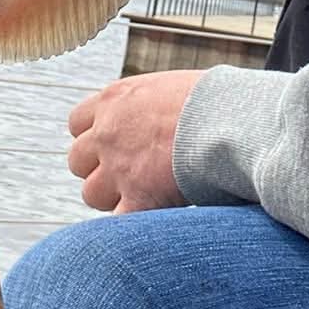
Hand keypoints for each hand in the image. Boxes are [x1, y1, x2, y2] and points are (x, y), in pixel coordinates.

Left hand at [67, 70, 205, 213]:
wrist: (231, 118)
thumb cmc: (215, 98)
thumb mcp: (172, 86)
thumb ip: (151, 104)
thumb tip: (158, 115)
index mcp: (114, 99)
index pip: (77, 122)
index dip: (95, 136)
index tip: (116, 144)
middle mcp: (107, 132)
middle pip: (77, 161)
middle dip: (99, 169)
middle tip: (130, 173)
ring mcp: (118, 167)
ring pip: (91, 194)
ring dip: (113, 197)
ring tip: (146, 193)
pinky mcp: (139, 198)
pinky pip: (119, 222)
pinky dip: (134, 221)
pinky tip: (155, 215)